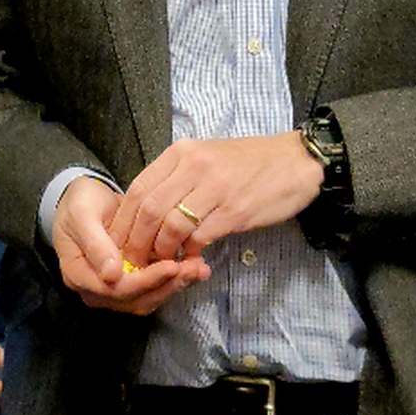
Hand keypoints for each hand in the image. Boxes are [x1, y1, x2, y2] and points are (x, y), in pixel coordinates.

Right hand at [51, 174, 207, 315]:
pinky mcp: (131, 281)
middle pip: (136, 300)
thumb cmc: (79, 204)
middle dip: (167, 286)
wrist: (84, 199)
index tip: (171, 266)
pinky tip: (193, 266)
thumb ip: (95, 244)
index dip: (145, 281)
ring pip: (148, 298)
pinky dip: (174, 279)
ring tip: (198, 268)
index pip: (116, 290)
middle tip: (193, 269)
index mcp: (79, 276)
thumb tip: (112, 275)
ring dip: (175, 285)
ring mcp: (115, 289)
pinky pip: (154, 288)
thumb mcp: (82, 216)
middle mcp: (97, 290)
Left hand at [108, 131, 322, 267]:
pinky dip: (191, 253)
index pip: (137, 189)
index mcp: (182, 152)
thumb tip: (146, 214)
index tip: (119, 244)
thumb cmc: (249, 163)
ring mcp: (215, 188)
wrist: (296, 161)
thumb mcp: (206, 157)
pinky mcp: (235, 210)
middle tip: (136, 262)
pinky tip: (192, 257)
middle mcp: (195, 166)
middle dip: (137, 242)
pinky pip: (200, 237)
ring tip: (164, 262)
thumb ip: (176, 179)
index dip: (124, 222)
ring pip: (170, 226)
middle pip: (148, 210)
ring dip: (163, 251)